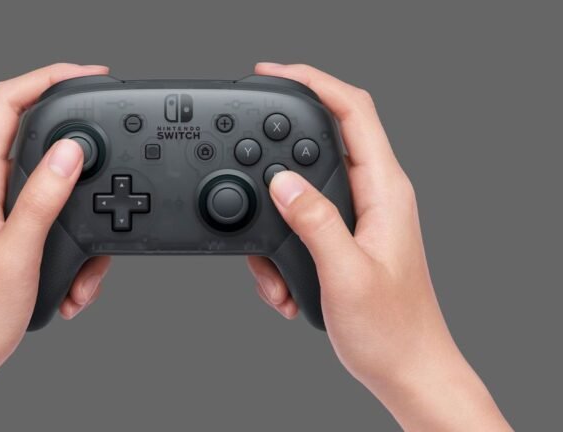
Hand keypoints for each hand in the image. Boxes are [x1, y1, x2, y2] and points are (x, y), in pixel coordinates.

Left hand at [0, 63, 111, 430]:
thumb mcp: (17, 252)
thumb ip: (44, 196)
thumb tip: (71, 149)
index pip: (7, 102)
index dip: (48, 78)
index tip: (89, 76)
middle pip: (36, 139)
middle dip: (79, 159)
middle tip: (113, 160)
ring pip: (52, 190)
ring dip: (79, 224)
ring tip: (83, 276)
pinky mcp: (8, 233)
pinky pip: (51, 223)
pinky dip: (70, 251)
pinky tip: (71, 288)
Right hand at [248, 63, 510, 430]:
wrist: (406, 369)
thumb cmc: (391, 329)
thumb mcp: (346, 273)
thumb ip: (313, 222)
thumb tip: (281, 181)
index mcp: (384, 191)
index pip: (353, 112)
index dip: (314, 82)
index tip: (274, 73)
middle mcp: (373, 197)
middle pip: (320, 143)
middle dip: (277, 157)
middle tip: (243, 157)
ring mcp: (358, 219)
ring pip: (301, 192)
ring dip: (275, 226)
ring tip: (275, 276)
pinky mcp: (344, 240)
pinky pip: (301, 226)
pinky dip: (282, 254)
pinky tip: (287, 290)